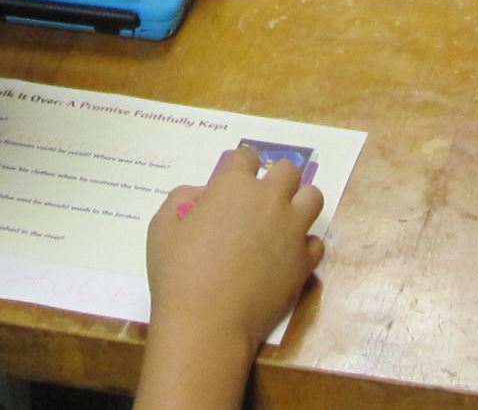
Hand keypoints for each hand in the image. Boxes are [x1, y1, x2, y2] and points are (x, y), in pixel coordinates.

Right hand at [146, 150, 324, 364]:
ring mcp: (292, 230)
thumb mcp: (161, 227)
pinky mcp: (304, 262)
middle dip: (275, 180)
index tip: (232, 183)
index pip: (246, 156)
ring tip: (283, 221)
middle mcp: (269, 199)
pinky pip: (316, 242)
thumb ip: (181, 199)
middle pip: (287, 170)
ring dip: (299, 204)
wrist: (207, 323)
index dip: (238, 168)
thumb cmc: (177, 274)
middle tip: (259, 202)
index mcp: (234, 185)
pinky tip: (286, 257)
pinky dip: (303, 246)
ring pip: (313, 198)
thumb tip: (202, 195)